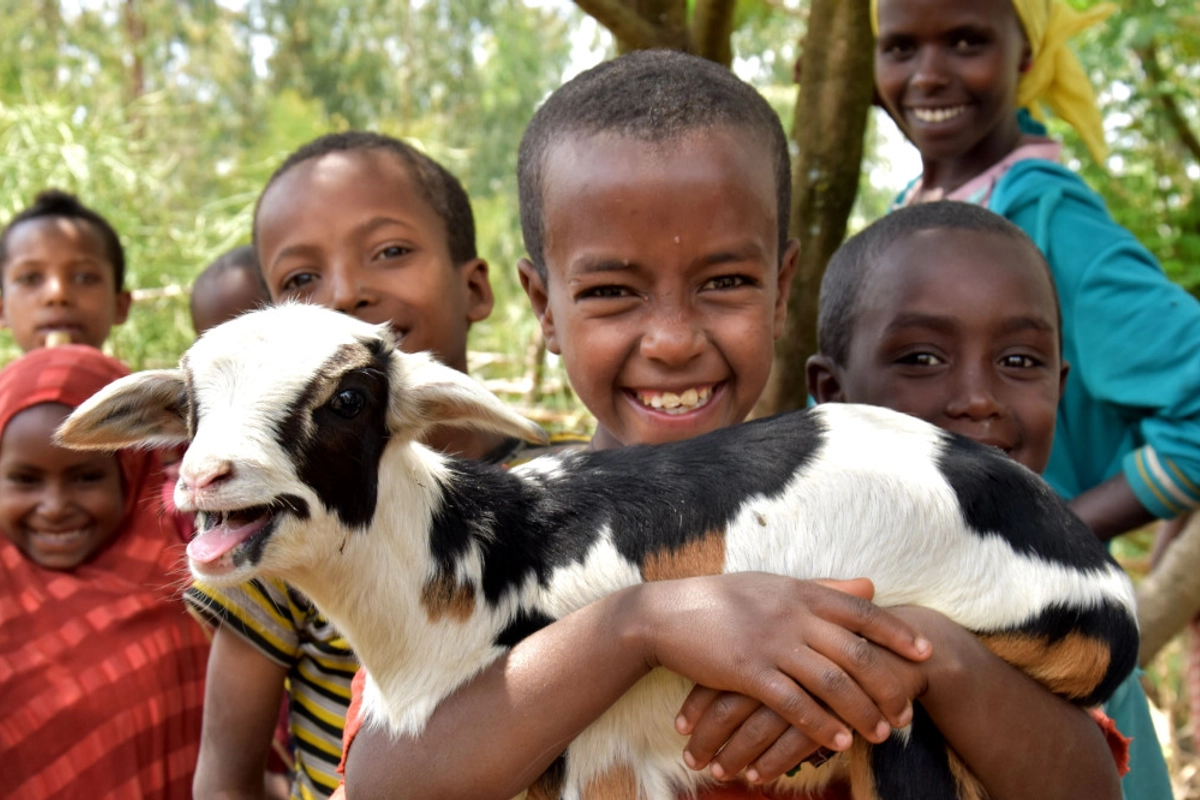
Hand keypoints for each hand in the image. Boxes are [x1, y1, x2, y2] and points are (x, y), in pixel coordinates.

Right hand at [638, 574, 931, 757]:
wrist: (666, 613)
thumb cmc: (723, 599)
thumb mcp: (776, 585)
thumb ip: (824, 588)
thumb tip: (871, 585)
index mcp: (801, 592)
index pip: (861, 612)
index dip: (896, 633)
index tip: (924, 654)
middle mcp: (792, 614)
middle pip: (855, 651)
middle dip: (886, 683)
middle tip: (905, 710)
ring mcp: (770, 642)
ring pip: (830, 680)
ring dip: (860, 710)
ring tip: (879, 733)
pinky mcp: (747, 670)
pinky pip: (793, 703)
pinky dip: (819, 724)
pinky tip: (836, 741)